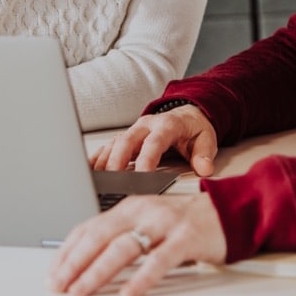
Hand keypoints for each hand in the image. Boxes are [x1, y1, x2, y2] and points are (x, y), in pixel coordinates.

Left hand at [47, 193, 226, 295]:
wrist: (227, 212)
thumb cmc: (183, 223)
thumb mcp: (146, 223)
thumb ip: (120, 236)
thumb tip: (84, 262)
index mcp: (128, 207)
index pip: (88, 228)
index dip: (67, 251)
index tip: (53, 272)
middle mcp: (142, 211)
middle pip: (99, 236)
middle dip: (74, 263)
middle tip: (59, 285)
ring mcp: (164, 223)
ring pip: (123, 248)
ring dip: (97, 272)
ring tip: (81, 291)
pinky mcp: (186, 238)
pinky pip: (159, 260)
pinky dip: (141, 279)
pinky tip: (128, 294)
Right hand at [91, 105, 218, 176]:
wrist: (187, 114)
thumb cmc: (194, 130)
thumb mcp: (207, 140)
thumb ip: (204, 155)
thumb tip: (204, 168)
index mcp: (166, 125)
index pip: (154, 142)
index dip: (147, 159)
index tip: (142, 176)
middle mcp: (146, 125)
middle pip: (127, 141)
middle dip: (118, 161)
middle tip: (113, 181)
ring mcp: (133, 130)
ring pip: (114, 144)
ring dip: (105, 162)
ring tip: (98, 181)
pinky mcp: (125, 137)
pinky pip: (107, 147)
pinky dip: (97, 159)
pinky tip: (89, 171)